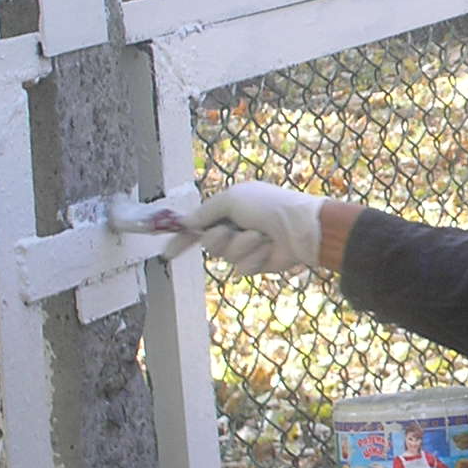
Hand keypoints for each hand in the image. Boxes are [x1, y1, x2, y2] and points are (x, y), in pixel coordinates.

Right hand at [163, 180, 324, 273]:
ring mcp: (247, 246)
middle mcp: (236, 227)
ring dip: (241, 245)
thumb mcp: (231, 199)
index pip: (199, 224)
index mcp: (230, 208)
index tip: (167, 253)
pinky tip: (270, 249)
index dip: (182, 238)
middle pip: (209, 244)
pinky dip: (255, 257)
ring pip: (226, 256)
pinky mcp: (258, 263)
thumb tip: (186, 222)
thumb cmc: (268, 206)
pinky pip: (243, 268)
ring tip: (261, 236)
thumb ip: (205, 212)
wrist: (300, 227)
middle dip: (218, 238)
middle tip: (232, 230)